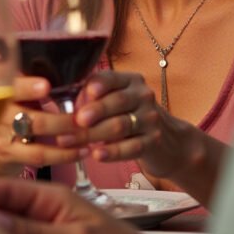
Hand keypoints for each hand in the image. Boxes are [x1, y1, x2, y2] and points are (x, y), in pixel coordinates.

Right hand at [0, 77, 81, 179]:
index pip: (10, 85)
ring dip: (64, 134)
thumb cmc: (12, 115)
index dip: (26, 87)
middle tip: (83, 119)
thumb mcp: (18, 95)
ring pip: (34, 132)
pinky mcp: (6, 152)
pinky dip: (63, 154)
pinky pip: (38, 154)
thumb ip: (34, 85)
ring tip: (86, 136)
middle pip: (26, 113)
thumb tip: (69, 76)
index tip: (46, 86)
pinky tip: (80, 152)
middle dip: (59, 117)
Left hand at [76, 72, 199, 179]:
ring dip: (94, 134)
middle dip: (95, 111)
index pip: (112, 77)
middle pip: (117, 101)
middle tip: (77, 121)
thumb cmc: (129, 117)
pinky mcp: (153, 141)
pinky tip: (97, 155)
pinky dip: (112, 152)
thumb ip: (93, 98)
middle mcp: (143, 96)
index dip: (98, 85)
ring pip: (121, 125)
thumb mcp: (115, 101)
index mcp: (131, 81)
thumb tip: (65, 104)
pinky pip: (131, 147)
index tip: (85, 93)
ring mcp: (151, 119)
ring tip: (71, 141)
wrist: (168, 141)